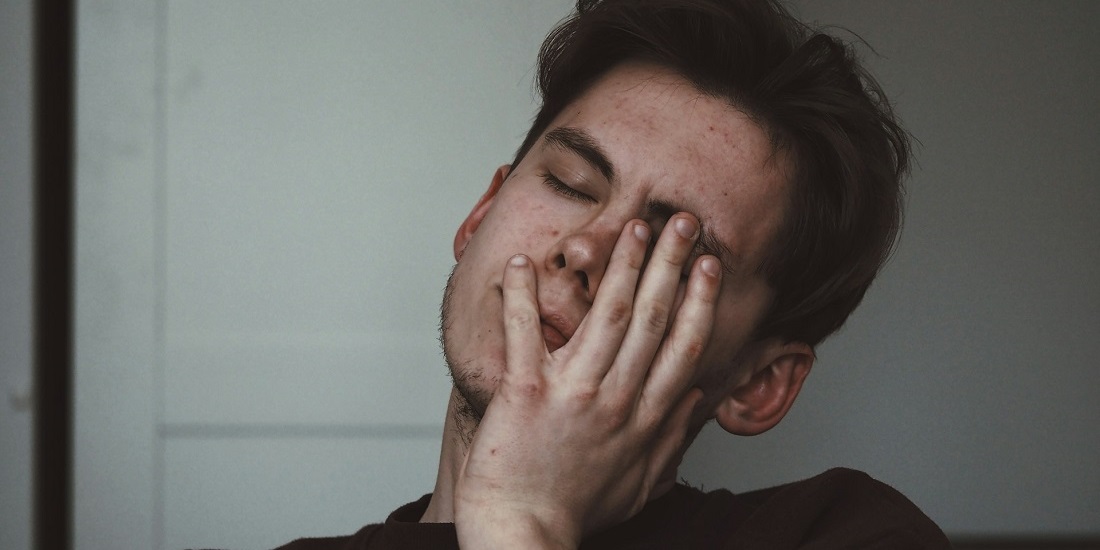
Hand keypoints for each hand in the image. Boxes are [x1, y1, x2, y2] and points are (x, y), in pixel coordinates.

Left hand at [454, 214, 721, 548]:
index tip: (710, 265)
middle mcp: (616, 399)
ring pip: (606, 315)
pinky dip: (520, 297)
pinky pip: (524, 334)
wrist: (523, 535)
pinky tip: (521, 263)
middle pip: (653, 318)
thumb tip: (698, 400)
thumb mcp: (641, 484)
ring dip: (622, 265)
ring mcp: (572, 393)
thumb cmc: (575, 511)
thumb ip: (672, 439)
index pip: (683, 346)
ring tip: (633, 227)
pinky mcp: (525, 393)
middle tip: (682, 222)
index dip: (699, 301)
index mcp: (644, 418)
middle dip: (671, 264)